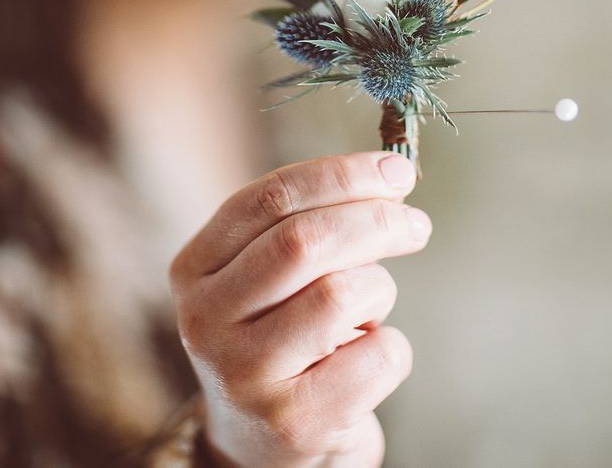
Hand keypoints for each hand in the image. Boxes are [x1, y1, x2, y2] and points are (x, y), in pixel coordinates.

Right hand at [169, 152, 431, 466]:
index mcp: (195, 268)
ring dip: (378, 292)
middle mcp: (204, 319)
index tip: (396, 171)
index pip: (270, 198)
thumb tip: (391, 178)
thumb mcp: (268, 276)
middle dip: (376, 220)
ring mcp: (244, 374)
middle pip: (305, 241)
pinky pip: (378, 356)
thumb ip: (309, 223)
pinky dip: (391, 347)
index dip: (342, 175)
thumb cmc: (279, 336)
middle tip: (415, 224)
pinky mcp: (292, 421)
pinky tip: (366, 357)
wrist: (261, 442)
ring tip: (368, 311)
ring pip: (343, 294)